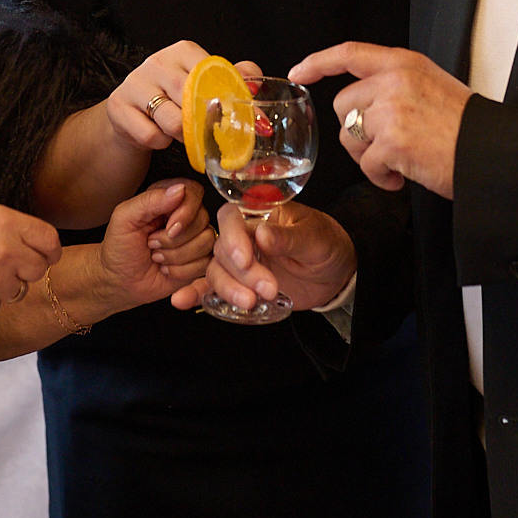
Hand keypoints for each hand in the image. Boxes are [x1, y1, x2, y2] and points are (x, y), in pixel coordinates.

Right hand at [0, 204, 61, 318]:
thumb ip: (6, 228)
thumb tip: (31, 245)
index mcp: (5, 221)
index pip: (50, 240)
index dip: (49, 250)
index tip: (45, 255)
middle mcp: (6, 250)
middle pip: (39, 269)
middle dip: (25, 270)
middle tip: (2, 266)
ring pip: (16, 291)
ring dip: (1, 287)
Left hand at [98, 179, 215, 308]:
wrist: (119, 281)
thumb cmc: (119, 248)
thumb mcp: (124, 218)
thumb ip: (150, 199)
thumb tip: (178, 189)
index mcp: (167, 199)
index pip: (193, 192)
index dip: (186, 212)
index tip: (169, 227)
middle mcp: (185, 216)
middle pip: (202, 219)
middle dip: (173, 240)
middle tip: (152, 244)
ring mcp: (194, 239)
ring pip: (206, 242)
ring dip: (176, 256)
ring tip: (157, 257)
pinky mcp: (198, 261)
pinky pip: (205, 263)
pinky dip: (182, 271)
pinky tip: (167, 269)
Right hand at [104, 42, 262, 157]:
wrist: (133, 113)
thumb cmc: (176, 97)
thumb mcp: (206, 84)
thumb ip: (237, 80)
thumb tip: (255, 87)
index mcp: (184, 51)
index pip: (213, 76)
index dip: (228, 102)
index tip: (241, 122)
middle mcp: (157, 62)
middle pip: (193, 102)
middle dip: (205, 125)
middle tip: (209, 133)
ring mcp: (135, 82)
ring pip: (173, 122)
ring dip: (182, 136)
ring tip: (182, 132)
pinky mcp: (118, 106)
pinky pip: (151, 135)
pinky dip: (160, 142)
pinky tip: (159, 134)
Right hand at [174, 203, 356, 312]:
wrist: (335, 273)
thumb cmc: (327, 245)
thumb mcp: (315, 238)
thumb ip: (289, 237)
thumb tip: (262, 234)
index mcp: (260, 214)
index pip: (231, 218)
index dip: (233, 238)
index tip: (246, 259)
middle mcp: (244, 236)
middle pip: (222, 249)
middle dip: (241, 273)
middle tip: (268, 288)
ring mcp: (240, 262)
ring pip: (216, 271)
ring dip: (228, 289)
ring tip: (253, 303)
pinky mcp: (239, 284)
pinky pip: (211, 287)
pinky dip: (196, 293)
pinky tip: (181, 300)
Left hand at [290, 43, 469, 197]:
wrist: (493, 152)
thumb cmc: (467, 127)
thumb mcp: (432, 86)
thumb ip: (396, 85)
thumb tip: (363, 101)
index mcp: (405, 63)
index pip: (350, 53)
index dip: (319, 62)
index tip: (299, 72)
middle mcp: (395, 81)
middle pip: (342, 105)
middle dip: (355, 131)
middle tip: (383, 146)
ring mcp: (392, 110)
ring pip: (349, 136)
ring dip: (367, 156)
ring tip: (398, 161)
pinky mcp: (392, 142)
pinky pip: (365, 164)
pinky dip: (380, 177)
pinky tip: (402, 175)